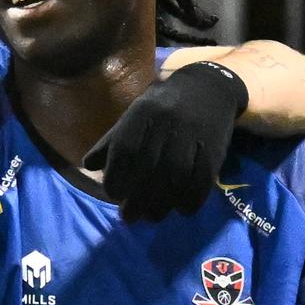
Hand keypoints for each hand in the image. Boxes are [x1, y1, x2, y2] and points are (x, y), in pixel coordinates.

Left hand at [83, 59, 243, 221]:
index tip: (113, 195)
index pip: (125, 149)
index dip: (116, 176)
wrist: (207, 88)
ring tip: (152, 216)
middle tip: (129, 217)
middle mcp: (167, 122)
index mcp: (142, 113)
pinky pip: (202, 180)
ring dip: (162, 203)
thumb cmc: (162, 107)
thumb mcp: (133, 115)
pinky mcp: (215, 148)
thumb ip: (111, 141)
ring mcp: (193, 135)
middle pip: (150, 168)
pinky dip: (191, 199)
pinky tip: (181, 208)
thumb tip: (90, 166)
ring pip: (176, 176)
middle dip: (137, 198)